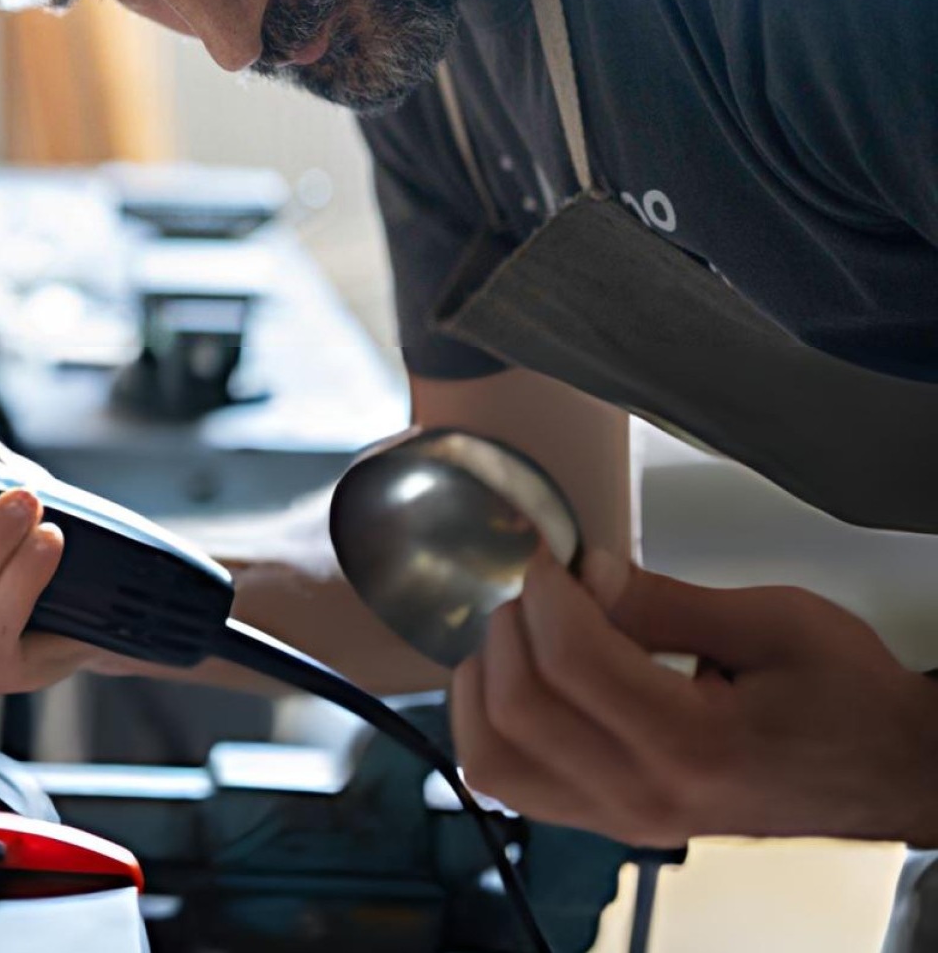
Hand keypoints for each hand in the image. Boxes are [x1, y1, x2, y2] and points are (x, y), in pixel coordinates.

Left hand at [453, 549, 937, 847]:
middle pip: (515, 709)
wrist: (894, 772)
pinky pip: (514, 782)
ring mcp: (625, 819)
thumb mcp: (775, 623)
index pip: (570, 662)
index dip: (546, 591)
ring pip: (493, 760)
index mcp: (695, 745)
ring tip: (527, 636)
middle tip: (543, 590)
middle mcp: (648, 796)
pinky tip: (524, 679)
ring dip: (486, 682)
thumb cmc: (849, 699)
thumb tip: (585, 571)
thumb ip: (666, 601)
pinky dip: (493, 725)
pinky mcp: (614, 822)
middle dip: (511, 627)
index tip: (555, 557)